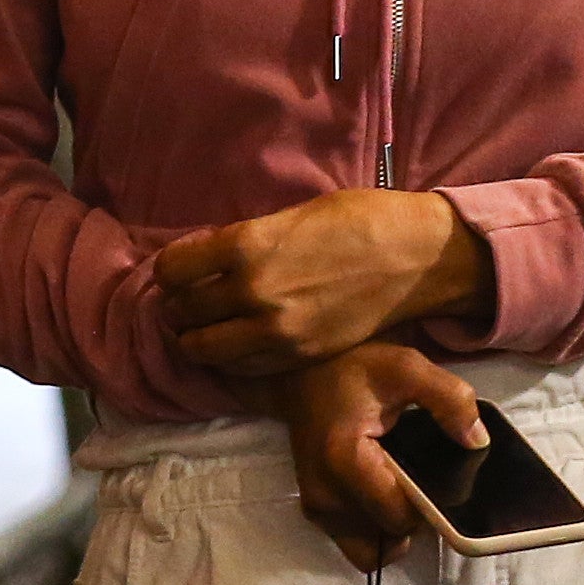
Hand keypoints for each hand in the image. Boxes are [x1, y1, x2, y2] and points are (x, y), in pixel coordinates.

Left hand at [153, 188, 489, 378]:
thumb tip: (206, 260)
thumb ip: (245, 242)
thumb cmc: (356, 219)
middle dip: (180, 305)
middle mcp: (253, 293)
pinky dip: (231, 358)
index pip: (171, 271)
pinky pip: (240, 369)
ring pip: (204, 349)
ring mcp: (276, 333)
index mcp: (247, 246)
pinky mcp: (297, 358)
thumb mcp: (289, 215)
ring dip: (198, 337)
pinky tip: (242, 341)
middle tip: (191, 298)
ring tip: (210, 325)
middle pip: (182, 312)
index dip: (170, 271)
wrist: (413, 257)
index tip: (180, 269)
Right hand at [258, 341, 484, 567]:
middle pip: (389, 536)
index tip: (436, 475)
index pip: (401, 516)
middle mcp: (325, 495)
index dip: (428, 503)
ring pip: (372, 549)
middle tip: (422, 479)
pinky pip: (356, 542)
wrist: (303, 370)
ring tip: (402, 488)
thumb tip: (478, 441)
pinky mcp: (314, 511)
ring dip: (393, 529)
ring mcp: (316, 508)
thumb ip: (448, 399)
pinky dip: (374, 529)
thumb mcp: (407, 367)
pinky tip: (383, 495)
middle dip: (413, 517)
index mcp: (344, 461)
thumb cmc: (354, 368)